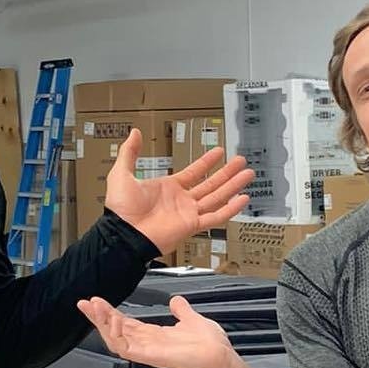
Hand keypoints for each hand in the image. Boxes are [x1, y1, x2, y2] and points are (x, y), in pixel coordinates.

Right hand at [77, 294, 234, 367]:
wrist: (220, 355)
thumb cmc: (210, 342)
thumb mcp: (191, 319)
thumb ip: (181, 311)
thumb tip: (175, 300)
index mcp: (153, 335)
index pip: (124, 323)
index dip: (109, 313)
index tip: (96, 300)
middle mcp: (146, 344)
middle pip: (114, 330)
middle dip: (98, 317)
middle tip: (85, 302)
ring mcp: (146, 351)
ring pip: (114, 339)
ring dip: (102, 323)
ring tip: (95, 307)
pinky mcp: (149, 357)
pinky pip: (125, 348)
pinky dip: (116, 334)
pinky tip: (113, 319)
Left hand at [101, 128, 252, 251]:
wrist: (124, 233)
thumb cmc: (120, 210)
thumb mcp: (122, 174)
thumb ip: (130, 153)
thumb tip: (135, 134)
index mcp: (168, 188)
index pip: (194, 172)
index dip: (207, 162)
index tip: (219, 152)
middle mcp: (181, 201)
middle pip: (210, 184)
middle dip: (227, 173)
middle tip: (240, 161)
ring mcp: (188, 213)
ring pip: (217, 197)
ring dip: (233, 186)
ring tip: (247, 174)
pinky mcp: (192, 225)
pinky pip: (216, 217)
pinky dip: (230, 209)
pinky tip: (243, 199)